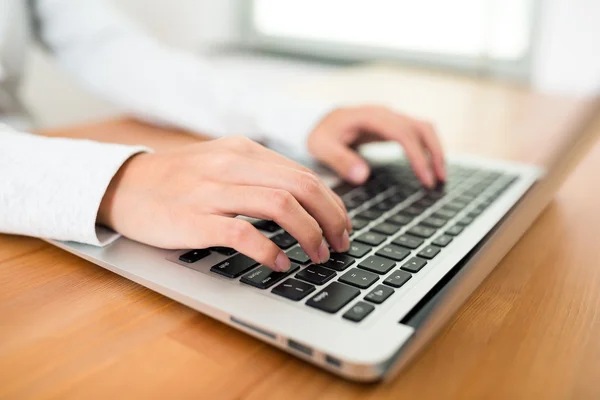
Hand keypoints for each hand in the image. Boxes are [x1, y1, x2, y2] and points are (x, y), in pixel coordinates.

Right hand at [98, 136, 351, 271]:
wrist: (123, 184)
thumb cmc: (177, 179)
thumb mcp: (222, 162)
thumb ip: (259, 175)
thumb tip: (305, 199)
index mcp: (244, 150)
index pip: (304, 175)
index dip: (332, 204)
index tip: (342, 226)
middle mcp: (232, 165)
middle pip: (302, 187)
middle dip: (331, 219)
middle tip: (340, 244)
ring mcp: (212, 191)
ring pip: (280, 205)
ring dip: (309, 234)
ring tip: (318, 255)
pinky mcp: (194, 219)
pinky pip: (243, 233)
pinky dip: (269, 250)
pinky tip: (281, 263)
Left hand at [308, 106, 445, 186]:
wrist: (318, 120)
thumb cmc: (320, 134)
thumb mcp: (320, 147)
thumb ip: (339, 160)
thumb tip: (363, 175)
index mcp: (369, 116)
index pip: (403, 134)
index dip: (417, 156)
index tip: (425, 179)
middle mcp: (385, 113)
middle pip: (421, 128)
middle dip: (434, 154)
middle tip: (440, 181)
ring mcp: (390, 117)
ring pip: (423, 128)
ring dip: (435, 150)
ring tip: (440, 177)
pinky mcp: (392, 125)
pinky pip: (417, 134)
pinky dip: (427, 149)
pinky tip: (429, 167)